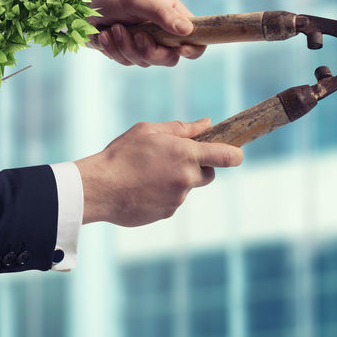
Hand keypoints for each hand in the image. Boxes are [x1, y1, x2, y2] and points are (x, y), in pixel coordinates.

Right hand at [75, 119, 242, 226]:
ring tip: (147, 172)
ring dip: (176, 179)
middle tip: (174, 158)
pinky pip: (173, 200)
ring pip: (187, 187)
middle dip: (199, 166)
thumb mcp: (149, 130)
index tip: (236, 153)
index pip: (226, 156)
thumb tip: (206, 124)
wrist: (100, 188)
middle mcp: (186, 178)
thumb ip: (181, 128)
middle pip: (209, 174)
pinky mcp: (167, 213)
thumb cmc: (122, 154)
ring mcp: (178, 198)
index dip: (235, 154)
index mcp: (185, 154)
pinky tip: (143, 186)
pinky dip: (163, 193)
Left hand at [87, 0, 205, 66]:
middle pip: (170, 58)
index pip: (195, 39)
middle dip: (150, 50)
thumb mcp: (139, 0)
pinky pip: (126, 62)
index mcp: (172, 16)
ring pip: (146, 62)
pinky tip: (106, 35)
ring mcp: (145, 45)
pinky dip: (115, 50)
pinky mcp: (128, 53)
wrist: (85, 5)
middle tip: (137, 35)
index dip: (193, 49)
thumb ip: (162, 14)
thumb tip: (187, 30)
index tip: (181, 49)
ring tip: (115, 28)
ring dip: (127, 47)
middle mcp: (162, 33)